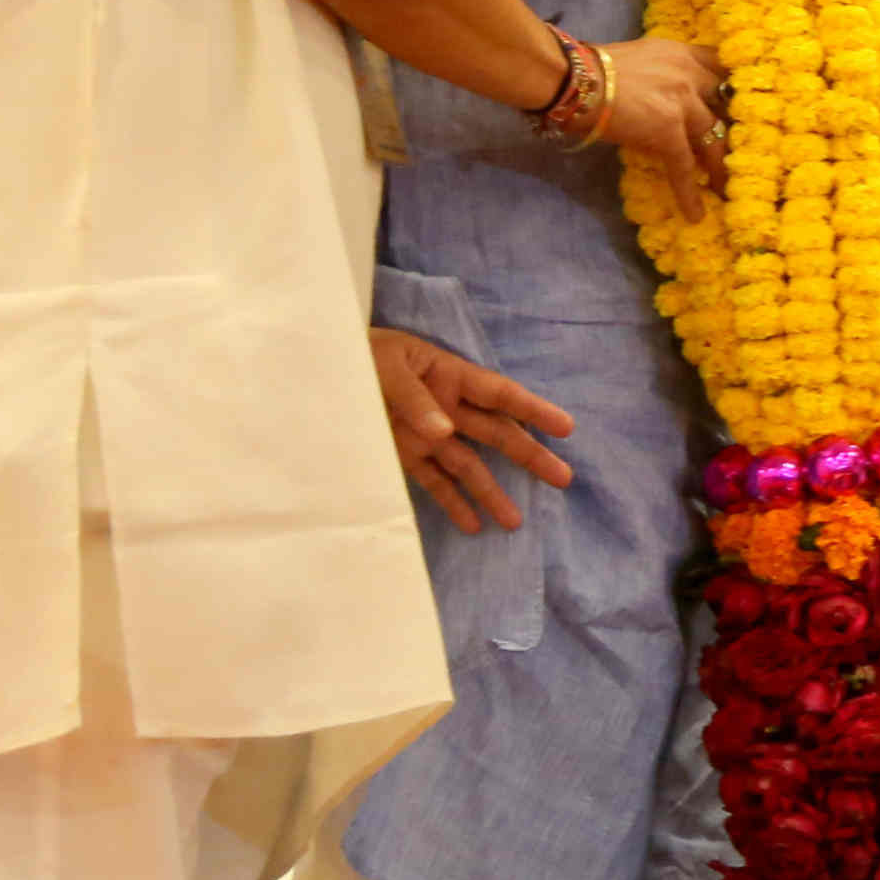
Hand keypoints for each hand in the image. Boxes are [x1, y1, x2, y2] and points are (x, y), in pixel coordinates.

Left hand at [369, 326, 575, 533]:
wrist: (314, 372)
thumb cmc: (354, 354)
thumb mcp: (383, 366)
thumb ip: (413, 398)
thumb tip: (444, 431)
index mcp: (448, 376)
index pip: (500, 395)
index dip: (533, 410)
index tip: (566, 428)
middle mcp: (446, 408)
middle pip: (496, 434)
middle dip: (530, 456)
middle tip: (563, 478)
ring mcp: (427, 435)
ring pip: (470, 466)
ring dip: (491, 492)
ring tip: (515, 521)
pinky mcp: (404, 456)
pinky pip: (434, 481)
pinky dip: (452, 503)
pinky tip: (472, 525)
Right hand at [598, 34, 729, 220]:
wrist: (574, 80)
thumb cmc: (593, 70)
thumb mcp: (639, 60)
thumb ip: (661, 75)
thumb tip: (664, 100)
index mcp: (681, 54)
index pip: (720, 65)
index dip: (732, 86)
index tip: (739, 103)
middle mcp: (689, 74)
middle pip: (726, 103)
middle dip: (735, 128)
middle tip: (742, 150)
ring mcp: (682, 102)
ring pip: (713, 138)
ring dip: (720, 166)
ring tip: (725, 188)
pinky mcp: (668, 130)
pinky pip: (684, 166)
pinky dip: (689, 192)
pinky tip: (694, 213)